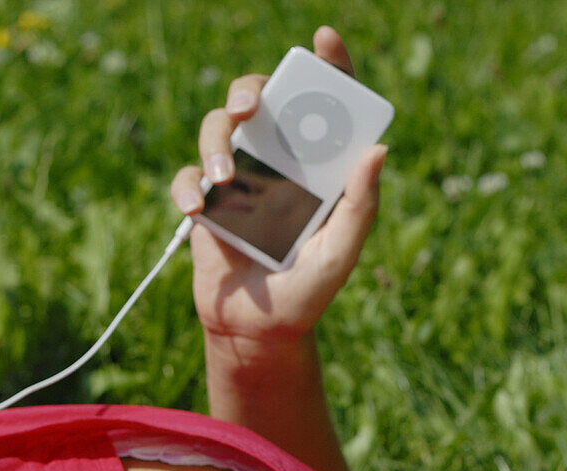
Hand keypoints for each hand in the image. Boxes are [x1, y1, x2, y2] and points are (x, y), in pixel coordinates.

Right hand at [170, 26, 387, 347]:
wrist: (259, 331)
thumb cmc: (307, 293)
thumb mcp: (341, 253)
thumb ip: (360, 205)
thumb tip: (378, 150)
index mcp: (317, 168)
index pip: (324, 108)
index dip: (328, 69)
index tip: (324, 42)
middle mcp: (277, 164)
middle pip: (261, 101)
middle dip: (252, 89)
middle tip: (253, 107)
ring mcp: (238, 181)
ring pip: (218, 129)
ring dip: (217, 145)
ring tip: (225, 182)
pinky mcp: (206, 204)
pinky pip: (188, 178)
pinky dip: (189, 187)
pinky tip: (200, 210)